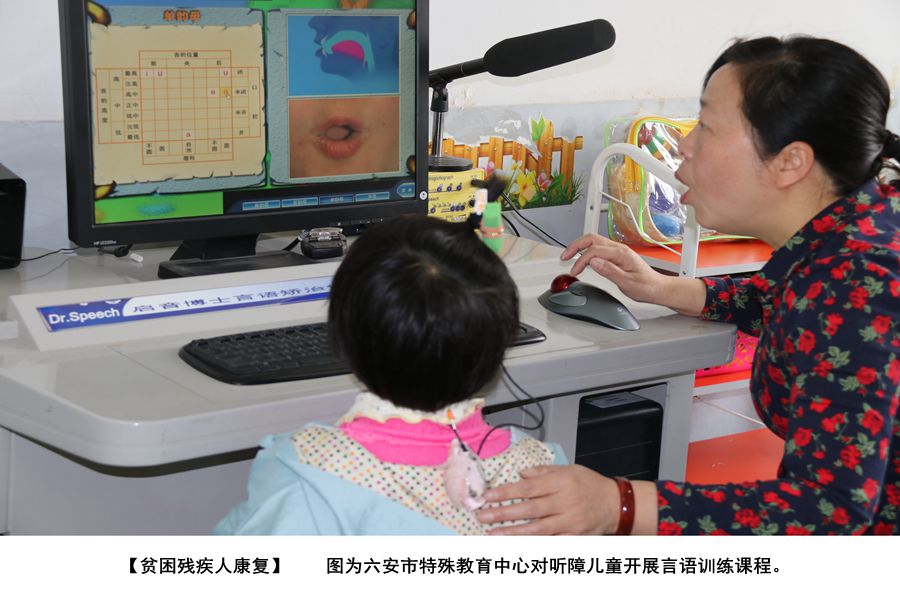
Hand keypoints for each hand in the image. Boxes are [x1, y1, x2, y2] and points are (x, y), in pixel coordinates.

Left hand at [476, 464, 617, 534]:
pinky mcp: (573, 537)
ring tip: (493, 533)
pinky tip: (517, 544)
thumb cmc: (590, 484)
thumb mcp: (568, 469)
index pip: (528, 488)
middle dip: (504, 513)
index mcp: (561, 482)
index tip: (487, 496)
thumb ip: (543, 471)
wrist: (616, 504)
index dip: (506, 493)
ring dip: (513, 532)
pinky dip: (533, 544)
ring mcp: (569, 522)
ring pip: (537, 529)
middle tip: (483, 515)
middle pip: (529, 509)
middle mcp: (564, 502)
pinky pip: (550, 542)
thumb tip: (521, 474)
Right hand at [560, 234, 666, 304]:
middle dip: (575, 246)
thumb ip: (609, 271)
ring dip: (579, 247)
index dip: (581, 260)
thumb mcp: (627, 282)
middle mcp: (619, 248)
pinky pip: (598, 247)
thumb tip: (593, 262)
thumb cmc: (645, 286)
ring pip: (594, 241)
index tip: (575, 271)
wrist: (656, 288)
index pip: (594, 251)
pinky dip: (586, 251)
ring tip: (569, 256)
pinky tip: (582, 258)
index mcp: (621, 253)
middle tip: (564, 257)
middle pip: (591, 239)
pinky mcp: (616, 255)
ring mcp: (617, 250)